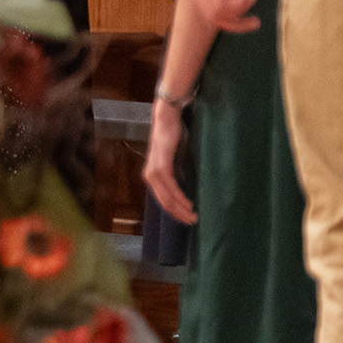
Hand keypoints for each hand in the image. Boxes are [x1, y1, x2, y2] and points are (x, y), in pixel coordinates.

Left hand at [143, 99, 197, 225]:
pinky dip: (179, 197)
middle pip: (163, 202)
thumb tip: (187, 186)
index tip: (187, 219)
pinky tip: (188, 204)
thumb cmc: (172, 137)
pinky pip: (170, 186)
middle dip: (179, 215)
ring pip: (166, 197)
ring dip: (180, 209)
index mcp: (152, 175)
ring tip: (193, 217)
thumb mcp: (174, 159)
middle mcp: (150, 175)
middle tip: (193, 222)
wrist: (167, 119)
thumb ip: (176, 172)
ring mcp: (154, 171)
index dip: (175, 212)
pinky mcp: (161, 165)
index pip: (162, 199)